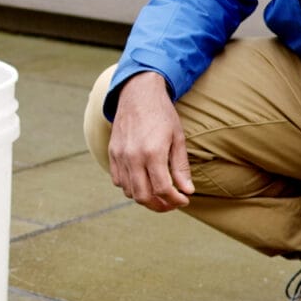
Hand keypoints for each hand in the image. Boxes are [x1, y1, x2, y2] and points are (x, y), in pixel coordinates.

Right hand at [108, 71, 194, 211]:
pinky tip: (143, 182)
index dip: (175, 200)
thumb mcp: (177, 138)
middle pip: (143, 196)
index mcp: (153, 153)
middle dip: (159, 206)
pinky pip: (118, 180)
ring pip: (129, 191)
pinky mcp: (112, 153)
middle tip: (171, 204)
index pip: (162, 189)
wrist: (138, 94)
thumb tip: (187, 191)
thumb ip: (181, 167)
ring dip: (145, 198)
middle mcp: (133, 157)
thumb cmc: (162, 114)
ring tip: (159, 195)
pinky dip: (130, 187)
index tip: (184, 200)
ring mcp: (120, 156)